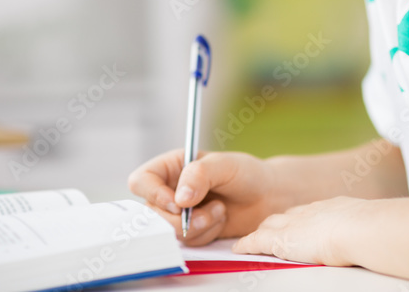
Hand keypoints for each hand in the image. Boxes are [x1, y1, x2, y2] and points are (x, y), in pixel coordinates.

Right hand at [127, 149, 281, 245]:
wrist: (266, 197)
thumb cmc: (246, 173)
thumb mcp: (225, 165)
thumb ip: (200, 175)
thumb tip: (180, 199)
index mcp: (171, 166)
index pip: (141, 181)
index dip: (153, 195)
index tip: (178, 204)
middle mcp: (169, 190)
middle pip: (152, 213)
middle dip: (181, 219)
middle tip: (210, 210)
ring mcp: (178, 213)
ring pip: (169, 231)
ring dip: (198, 226)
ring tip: (220, 210)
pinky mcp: (190, 231)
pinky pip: (187, 242)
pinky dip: (205, 234)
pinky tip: (220, 219)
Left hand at [232, 196, 363, 265]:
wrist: (357, 228)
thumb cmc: (369, 230)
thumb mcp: (368, 225)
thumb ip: (363, 229)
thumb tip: (376, 237)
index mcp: (332, 209)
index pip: (308, 212)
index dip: (299, 219)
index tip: (296, 223)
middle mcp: (310, 212)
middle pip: (286, 216)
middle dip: (277, 222)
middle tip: (269, 229)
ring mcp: (294, 224)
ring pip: (270, 225)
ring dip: (261, 232)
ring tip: (253, 238)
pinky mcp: (281, 240)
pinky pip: (257, 241)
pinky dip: (247, 245)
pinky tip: (239, 249)